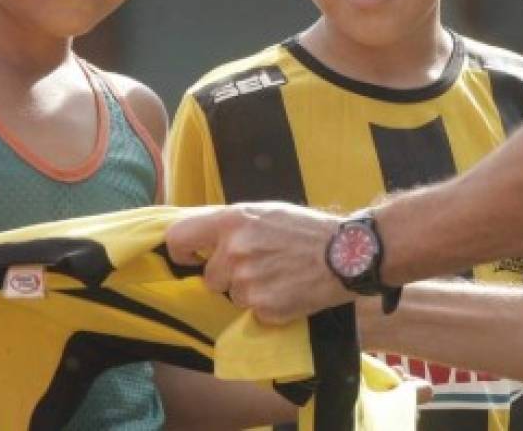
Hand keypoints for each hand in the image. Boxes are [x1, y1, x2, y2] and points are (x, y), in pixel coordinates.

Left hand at [166, 203, 352, 323]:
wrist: (344, 255)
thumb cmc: (303, 229)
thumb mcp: (262, 212)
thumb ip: (228, 224)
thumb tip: (197, 235)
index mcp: (231, 221)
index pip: (178, 238)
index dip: (180, 251)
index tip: (189, 258)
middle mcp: (234, 251)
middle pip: (208, 277)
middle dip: (226, 276)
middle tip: (256, 266)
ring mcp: (248, 282)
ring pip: (231, 295)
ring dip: (248, 291)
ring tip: (276, 276)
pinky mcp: (264, 307)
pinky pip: (252, 312)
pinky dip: (266, 305)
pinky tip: (286, 290)